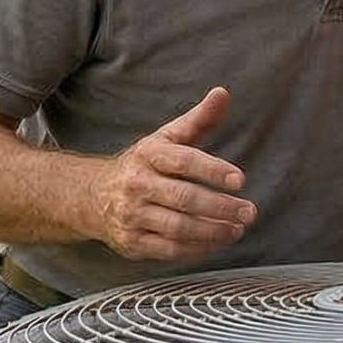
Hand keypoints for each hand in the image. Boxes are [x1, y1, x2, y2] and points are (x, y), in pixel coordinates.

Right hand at [92, 87, 257, 261]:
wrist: (92, 196)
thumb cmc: (143, 165)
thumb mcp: (166, 138)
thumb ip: (198, 119)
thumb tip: (222, 93)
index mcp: (148, 154)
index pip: (183, 160)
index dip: (212, 170)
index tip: (240, 180)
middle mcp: (137, 184)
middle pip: (183, 198)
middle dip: (220, 207)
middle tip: (249, 212)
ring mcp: (133, 215)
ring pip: (178, 227)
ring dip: (212, 231)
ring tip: (237, 229)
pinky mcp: (133, 242)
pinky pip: (169, 250)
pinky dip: (197, 249)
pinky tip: (217, 243)